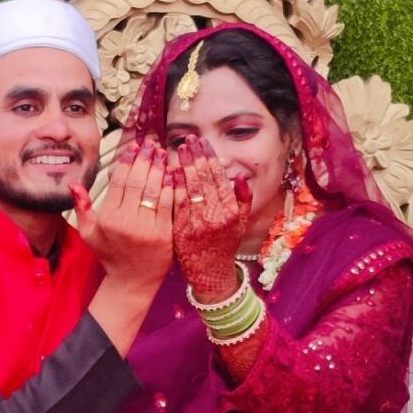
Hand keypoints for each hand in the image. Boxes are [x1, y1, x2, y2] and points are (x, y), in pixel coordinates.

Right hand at [71, 139, 173, 288]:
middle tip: (150, 144)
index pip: (118, 181)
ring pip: (154, 190)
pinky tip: (173, 173)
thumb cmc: (110, 255)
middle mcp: (127, 222)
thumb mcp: (89, 233)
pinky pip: (169, 205)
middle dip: (144, 159)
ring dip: (159, 168)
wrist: (131, 282)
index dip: (127, 160)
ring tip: (161, 153)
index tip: (133, 147)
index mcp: (108, 218)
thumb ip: (81, 207)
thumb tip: (73, 184)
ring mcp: (147, 229)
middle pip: (137, 182)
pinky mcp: (165, 235)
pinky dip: (172, 186)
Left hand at [174, 135, 251, 301]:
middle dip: (195, 157)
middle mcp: (215, 216)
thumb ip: (243, 199)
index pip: (219, 178)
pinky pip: (176, 202)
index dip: (210, 158)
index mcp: (231, 212)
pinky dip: (172, 185)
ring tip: (178, 149)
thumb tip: (240, 176)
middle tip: (188, 140)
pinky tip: (168, 171)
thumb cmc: (225, 244)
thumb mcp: (241, 223)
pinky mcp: (181, 229)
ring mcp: (197, 223)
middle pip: (204, 179)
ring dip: (183, 166)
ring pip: (189, 188)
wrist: (209, 273)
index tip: (202, 143)